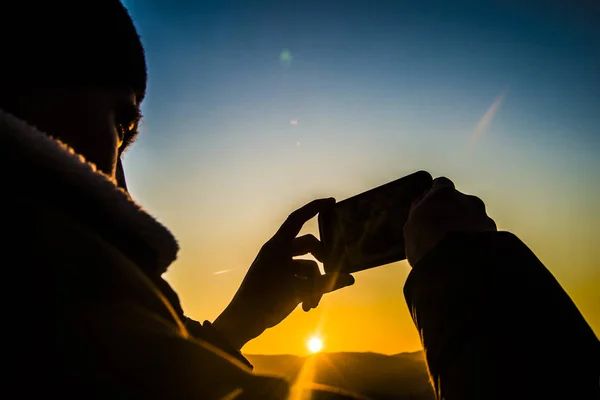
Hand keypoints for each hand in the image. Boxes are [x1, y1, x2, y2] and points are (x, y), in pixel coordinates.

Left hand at [213, 198, 354, 349]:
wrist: (243, 321)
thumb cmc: (265, 299)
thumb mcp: (298, 290)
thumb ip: (326, 283)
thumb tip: (350, 279)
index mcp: (277, 246)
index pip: (297, 219)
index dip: (314, 208)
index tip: (332, 202)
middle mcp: (278, 252)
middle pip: (308, 246)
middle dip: (322, 259)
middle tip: (334, 268)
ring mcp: (280, 266)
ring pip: (307, 267)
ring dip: (314, 284)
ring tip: (313, 302)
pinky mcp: (281, 280)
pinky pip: (301, 279)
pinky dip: (307, 291)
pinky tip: (308, 307)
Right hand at [403, 177, 496, 266]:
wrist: (457, 266)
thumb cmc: (428, 244)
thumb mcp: (411, 226)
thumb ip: (419, 211)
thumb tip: (422, 204)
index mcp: (445, 193)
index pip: (440, 184)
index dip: (435, 196)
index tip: (431, 206)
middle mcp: (468, 200)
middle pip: (460, 202)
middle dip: (454, 213)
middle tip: (443, 232)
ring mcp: (484, 217)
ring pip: (475, 219)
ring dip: (467, 229)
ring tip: (455, 249)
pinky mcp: (496, 236)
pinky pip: (485, 236)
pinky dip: (477, 243)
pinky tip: (467, 256)